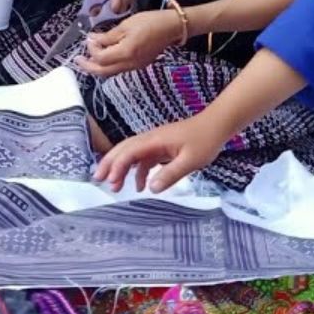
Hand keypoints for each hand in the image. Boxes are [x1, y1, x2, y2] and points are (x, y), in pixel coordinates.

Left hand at [76, 10, 184, 77]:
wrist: (172, 27)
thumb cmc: (149, 22)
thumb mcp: (125, 25)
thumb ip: (108, 36)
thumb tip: (92, 40)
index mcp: (125, 53)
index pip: (101, 58)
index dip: (91, 50)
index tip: (88, 38)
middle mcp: (130, 64)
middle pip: (103, 72)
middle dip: (88, 67)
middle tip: (77, 60)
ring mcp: (136, 66)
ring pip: (111, 72)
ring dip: (98, 67)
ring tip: (88, 58)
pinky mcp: (140, 64)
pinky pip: (120, 68)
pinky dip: (108, 64)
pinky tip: (104, 56)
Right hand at [92, 114, 233, 192]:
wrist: (216, 126)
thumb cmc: (205, 141)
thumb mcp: (190, 160)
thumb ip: (171, 174)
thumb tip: (151, 188)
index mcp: (154, 141)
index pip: (129, 152)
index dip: (117, 166)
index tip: (111, 181)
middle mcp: (150, 139)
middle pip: (123, 150)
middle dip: (109, 164)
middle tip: (97, 179)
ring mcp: (155, 143)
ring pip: (131, 154)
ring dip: (121, 169)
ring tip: (114, 186)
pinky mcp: (160, 147)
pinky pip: (143, 159)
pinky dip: (137, 171)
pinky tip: (140, 185)